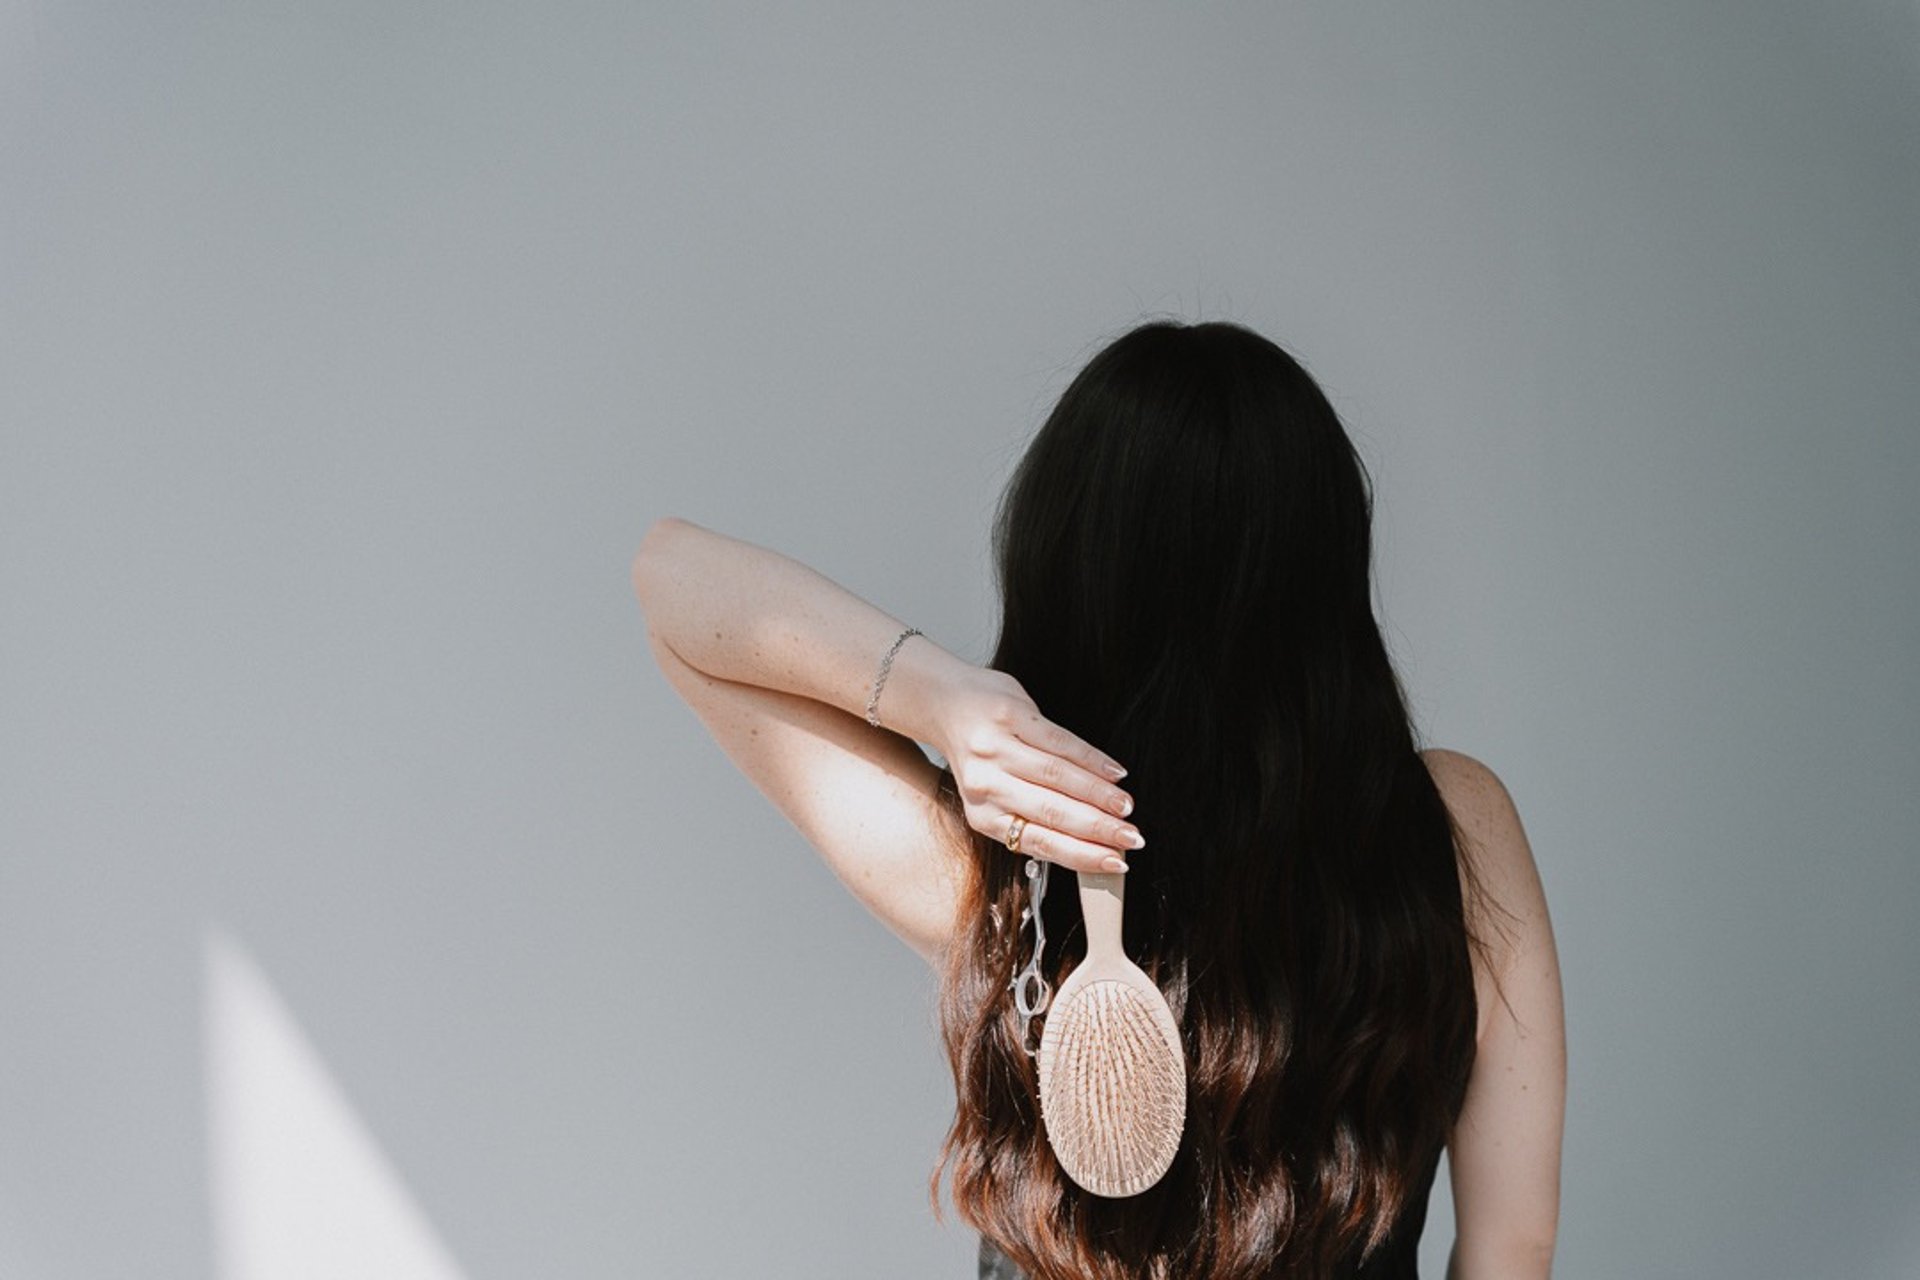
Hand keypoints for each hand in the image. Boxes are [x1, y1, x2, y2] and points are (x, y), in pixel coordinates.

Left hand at [929, 666, 1143, 874]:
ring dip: (1100, 794)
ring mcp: (996, 748)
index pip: (1039, 842)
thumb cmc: (982, 758)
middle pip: (1053, 812)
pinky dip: (1092, 758)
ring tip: (1127, 807)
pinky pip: (1059, 741)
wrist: (949, 705)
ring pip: (1059, 776)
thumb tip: (1091, 844)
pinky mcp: (1010, 716)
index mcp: (983, 815)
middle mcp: (985, 784)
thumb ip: (1032, 818)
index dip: (1081, 854)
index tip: (1115, 861)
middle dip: (1099, 829)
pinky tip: (1115, 771)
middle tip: (1133, 838)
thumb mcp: (995, 796)